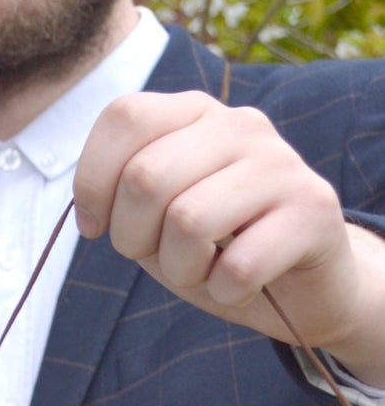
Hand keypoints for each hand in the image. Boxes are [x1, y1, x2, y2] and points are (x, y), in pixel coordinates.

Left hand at [74, 91, 384, 382]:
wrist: (297, 287)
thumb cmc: (213, 248)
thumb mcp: (150, 219)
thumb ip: (118, 194)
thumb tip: (90, 208)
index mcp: (194, 114)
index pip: (125, 117)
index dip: (92, 182)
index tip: (97, 226)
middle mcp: (241, 125)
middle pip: (145, 177)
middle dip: (133, 238)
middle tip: (162, 254)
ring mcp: (282, 162)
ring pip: (188, 221)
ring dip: (181, 268)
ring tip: (205, 267)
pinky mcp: (314, 209)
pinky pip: (238, 266)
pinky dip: (226, 291)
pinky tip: (242, 283)